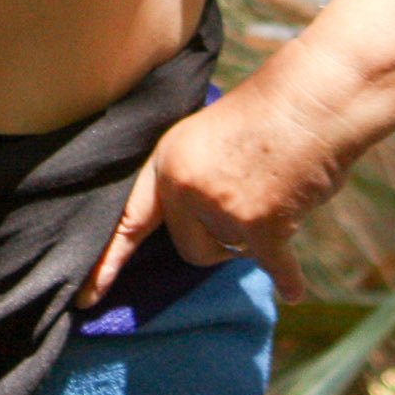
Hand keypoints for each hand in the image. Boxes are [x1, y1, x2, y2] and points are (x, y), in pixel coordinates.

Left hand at [77, 72, 352, 308]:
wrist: (308, 100)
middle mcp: (183, 183)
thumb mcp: (210, 139)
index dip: (109, 259)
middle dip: (219, 240)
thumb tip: (204, 230)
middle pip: (190, 248)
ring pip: (231, 253)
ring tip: (274, 189)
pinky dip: (287, 278)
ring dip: (255, 236)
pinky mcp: (257, 222)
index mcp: (166, 160)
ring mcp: (218, 204)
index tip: (86, 295)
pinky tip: (293, 288)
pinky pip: (272, 267)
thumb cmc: (267, 116)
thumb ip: (193, 180)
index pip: (131, 218)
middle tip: (248, 201)